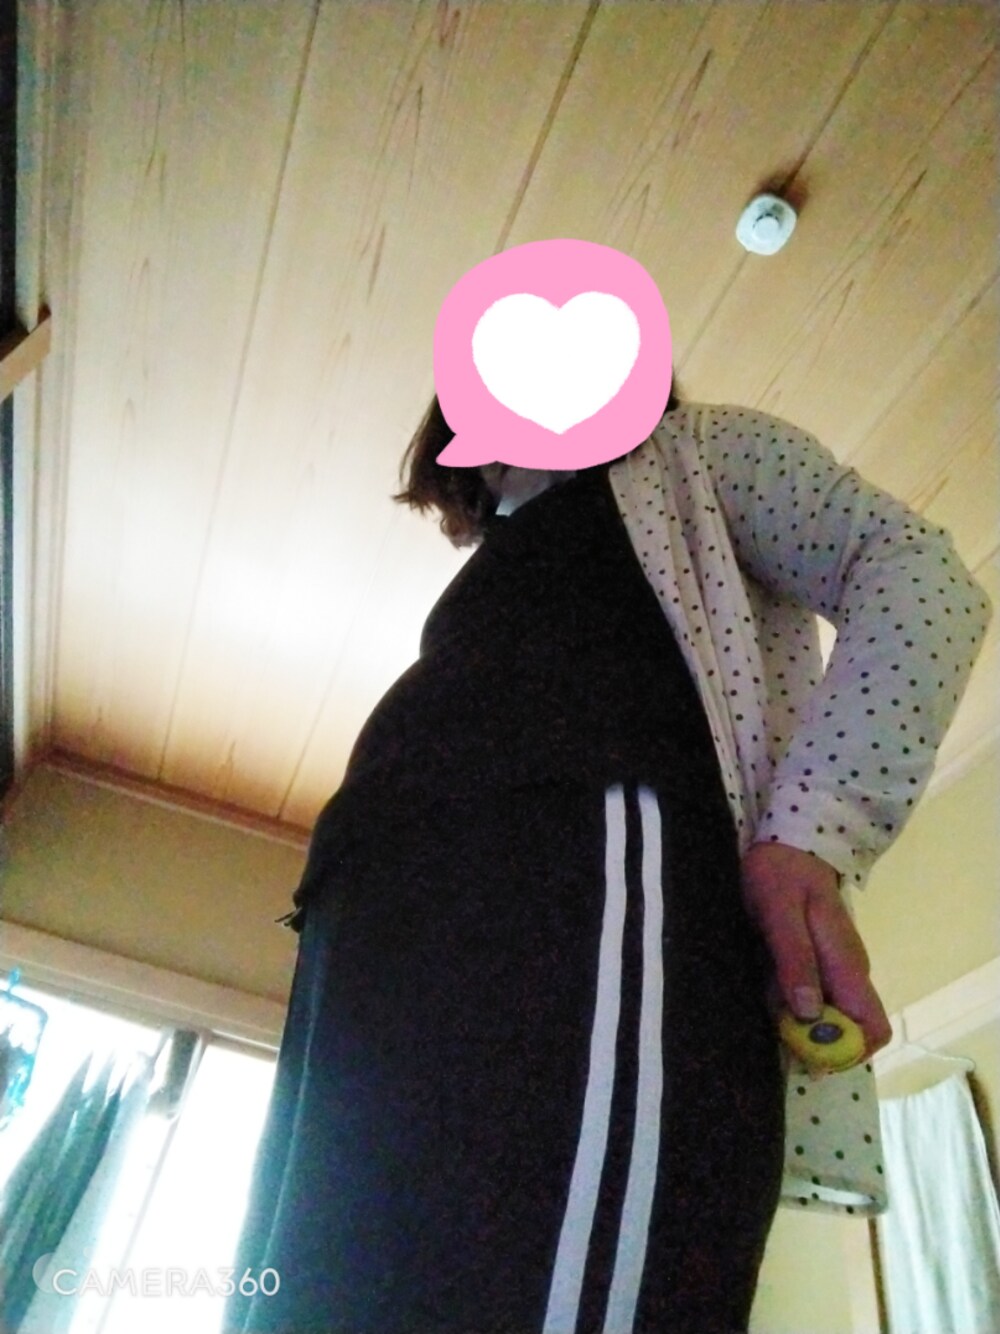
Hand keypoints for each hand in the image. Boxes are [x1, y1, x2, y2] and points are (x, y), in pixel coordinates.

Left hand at [740, 841, 891, 1060]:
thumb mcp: (779, 913)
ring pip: (826, 1017)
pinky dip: (789, 1004)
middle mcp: (849, 973)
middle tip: (775, 1027)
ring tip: (765, 999)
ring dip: (797, 1023)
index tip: (810, 1053)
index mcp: (847, 966)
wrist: (787, 842)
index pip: (874, 1029)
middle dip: (813, 1041)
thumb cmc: (781, 875)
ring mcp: (835, 969)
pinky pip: (811, 998)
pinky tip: (765, 985)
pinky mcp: (819, 964)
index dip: (848, 1051)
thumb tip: (811, 1013)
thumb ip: (795, 959)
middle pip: (847, 1031)